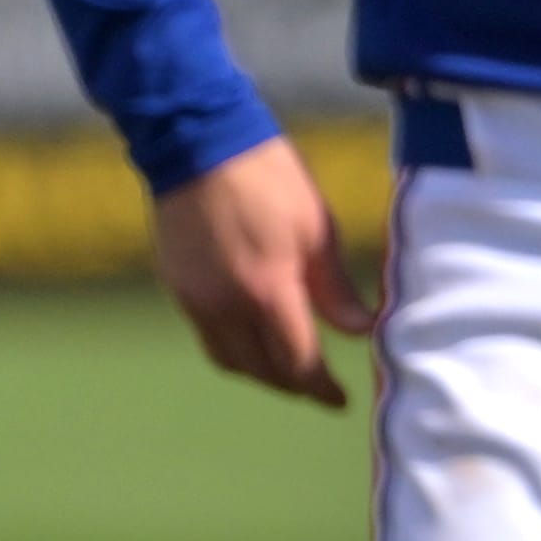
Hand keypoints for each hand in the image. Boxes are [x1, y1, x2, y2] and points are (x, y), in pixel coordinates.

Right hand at [150, 134, 369, 405]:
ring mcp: (195, 298)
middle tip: (318, 386)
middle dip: (293, 385)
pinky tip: (253, 334)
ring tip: (287, 368)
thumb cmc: (268, 177)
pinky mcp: (177, 286)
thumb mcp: (317, 227)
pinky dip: (234, 348)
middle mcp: (226, 305)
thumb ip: (336, 289)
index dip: (321, 389)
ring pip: (230, 361)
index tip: (340, 399)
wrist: (196, 141)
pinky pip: (208, 336)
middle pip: (262, 371)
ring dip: (261, 373)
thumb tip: (362, 331)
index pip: (298, 363)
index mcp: (268, 290)